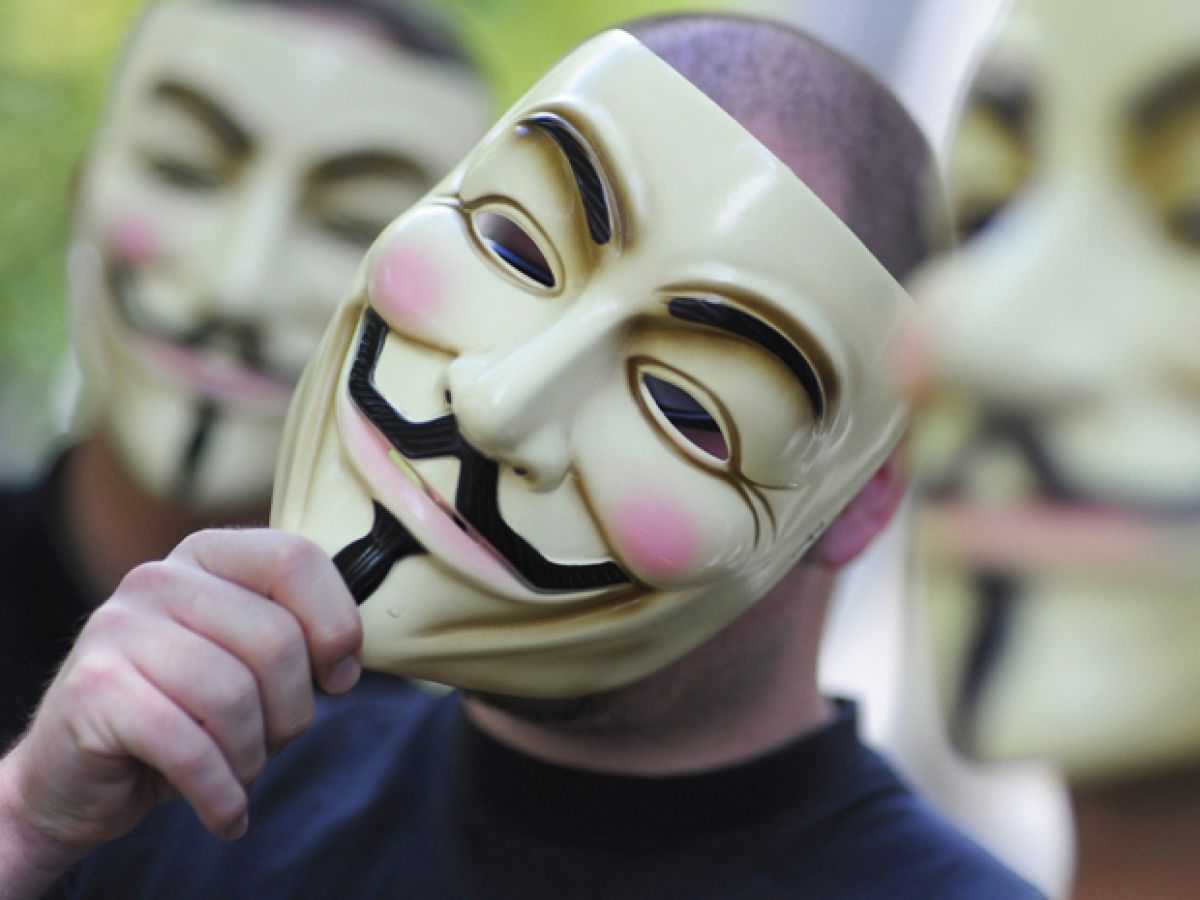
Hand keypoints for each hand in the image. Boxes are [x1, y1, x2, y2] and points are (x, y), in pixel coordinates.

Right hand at [0, 529, 360, 890]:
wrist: (76, 773)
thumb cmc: (184, 711)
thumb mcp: (247, 661)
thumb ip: (298, 635)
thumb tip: (345, 657)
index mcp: (207, 556)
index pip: (295, 558)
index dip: (336, 625)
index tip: (338, 677)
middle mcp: (158, 578)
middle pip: (276, 638)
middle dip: (294, 710)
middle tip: (275, 739)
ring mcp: (117, 629)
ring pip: (234, 696)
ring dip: (253, 755)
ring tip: (240, 769)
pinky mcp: (93, 691)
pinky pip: (189, 746)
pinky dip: (221, 792)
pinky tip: (227, 811)